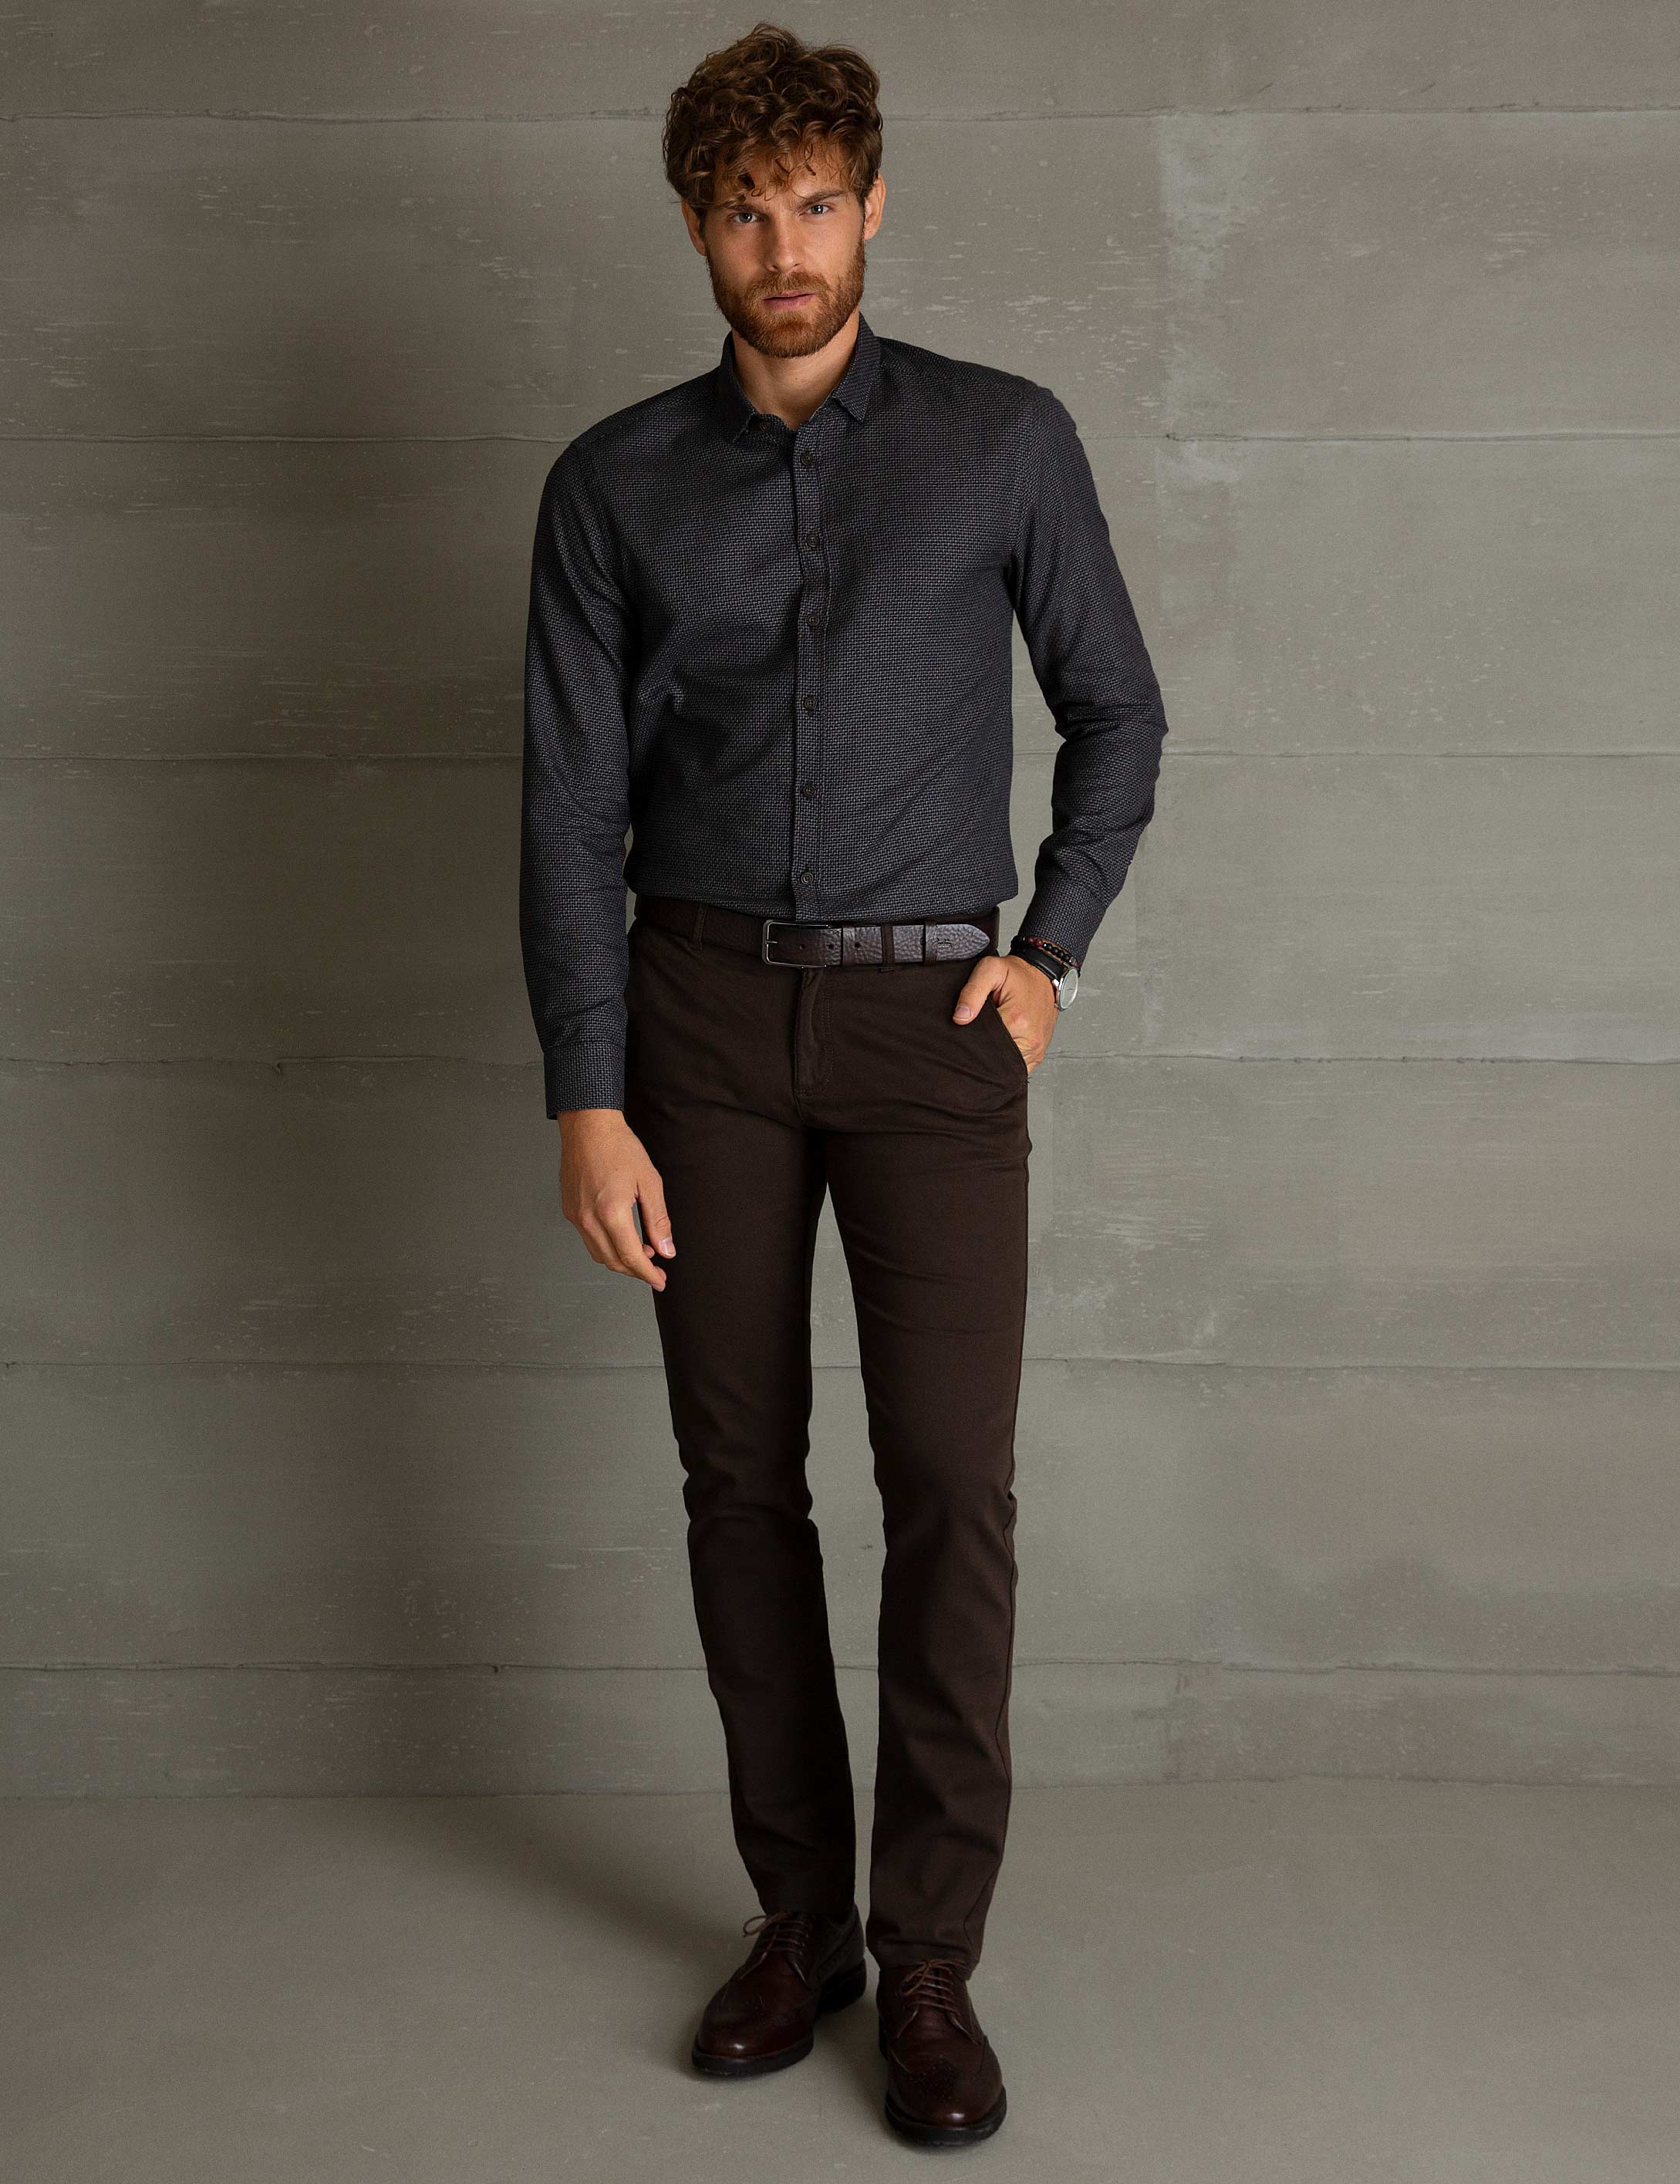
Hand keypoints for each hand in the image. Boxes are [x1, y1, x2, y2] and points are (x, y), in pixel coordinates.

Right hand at [555, 1109, 675, 1288]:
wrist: (589, 1127)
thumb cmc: (618, 1147)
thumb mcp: (649, 1182)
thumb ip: (658, 1220)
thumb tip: (666, 1248)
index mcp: (610, 1212)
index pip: (631, 1257)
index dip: (647, 1274)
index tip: (660, 1281)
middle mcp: (588, 1219)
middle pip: (612, 1261)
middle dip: (635, 1271)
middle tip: (655, 1269)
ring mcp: (575, 1216)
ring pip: (598, 1254)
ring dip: (620, 1260)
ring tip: (641, 1250)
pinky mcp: (570, 1210)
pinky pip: (588, 1239)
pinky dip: (606, 1245)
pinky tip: (621, 1235)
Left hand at [953, 951, 1055, 1072]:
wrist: (1043, 975)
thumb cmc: (1017, 973)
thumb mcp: (990, 969)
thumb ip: (972, 992)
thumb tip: (960, 1018)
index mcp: (1016, 1020)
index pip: (983, 1045)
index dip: (969, 1042)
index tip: (964, 1033)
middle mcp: (1030, 1040)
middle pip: (994, 1061)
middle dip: (980, 1054)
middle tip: (973, 1039)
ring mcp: (1036, 1050)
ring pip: (1005, 1068)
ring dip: (993, 1060)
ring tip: (986, 1043)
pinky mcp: (1037, 1055)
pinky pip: (1017, 1069)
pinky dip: (1005, 1063)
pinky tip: (998, 1049)